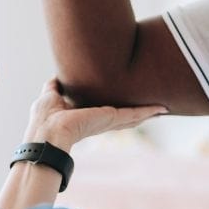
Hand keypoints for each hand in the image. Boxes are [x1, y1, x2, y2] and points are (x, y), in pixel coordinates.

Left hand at [23, 77, 165, 149]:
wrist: (48, 133)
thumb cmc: (45, 118)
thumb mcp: (50, 95)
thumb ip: (55, 85)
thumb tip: (57, 76)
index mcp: (85, 117)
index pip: (105, 114)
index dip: (117, 110)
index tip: (127, 104)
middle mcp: (99, 122)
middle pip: (124, 117)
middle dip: (138, 113)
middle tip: (153, 108)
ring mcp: (108, 122)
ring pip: (132, 117)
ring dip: (148, 112)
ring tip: (163, 108)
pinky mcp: (112, 119)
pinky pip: (134, 114)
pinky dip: (148, 111)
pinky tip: (162, 108)